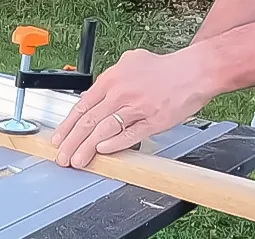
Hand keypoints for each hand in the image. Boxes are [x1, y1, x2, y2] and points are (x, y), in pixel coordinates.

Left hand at [51, 48, 217, 167]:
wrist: (196, 69)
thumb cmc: (164, 69)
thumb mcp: (130, 63)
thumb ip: (110, 80)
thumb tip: (94, 96)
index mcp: (111, 80)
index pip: (82, 107)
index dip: (67, 126)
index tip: (58, 140)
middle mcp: (121, 93)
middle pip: (89, 122)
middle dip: (71, 143)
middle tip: (62, 157)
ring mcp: (137, 108)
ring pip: (105, 130)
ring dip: (87, 148)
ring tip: (78, 160)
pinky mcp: (154, 120)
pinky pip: (130, 134)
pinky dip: (115, 144)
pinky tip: (102, 151)